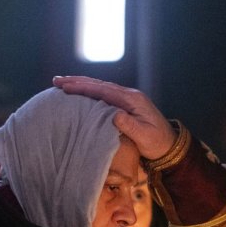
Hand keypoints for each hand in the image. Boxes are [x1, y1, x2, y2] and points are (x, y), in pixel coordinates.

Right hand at [52, 76, 176, 158]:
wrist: (169, 145)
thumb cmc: (157, 143)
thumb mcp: (145, 136)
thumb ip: (130, 126)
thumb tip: (115, 115)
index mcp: (132, 100)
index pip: (103, 90)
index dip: (83, 87)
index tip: (65, 86)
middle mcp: (128, 95)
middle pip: (99, 85)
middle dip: (77, 81)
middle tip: (56, 80)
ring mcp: (126, 99)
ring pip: (99, 88)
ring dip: (81, 85)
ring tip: (62, 83)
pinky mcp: (124, 106)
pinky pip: (103, 95)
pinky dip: (88, 92)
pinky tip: (78, 93)